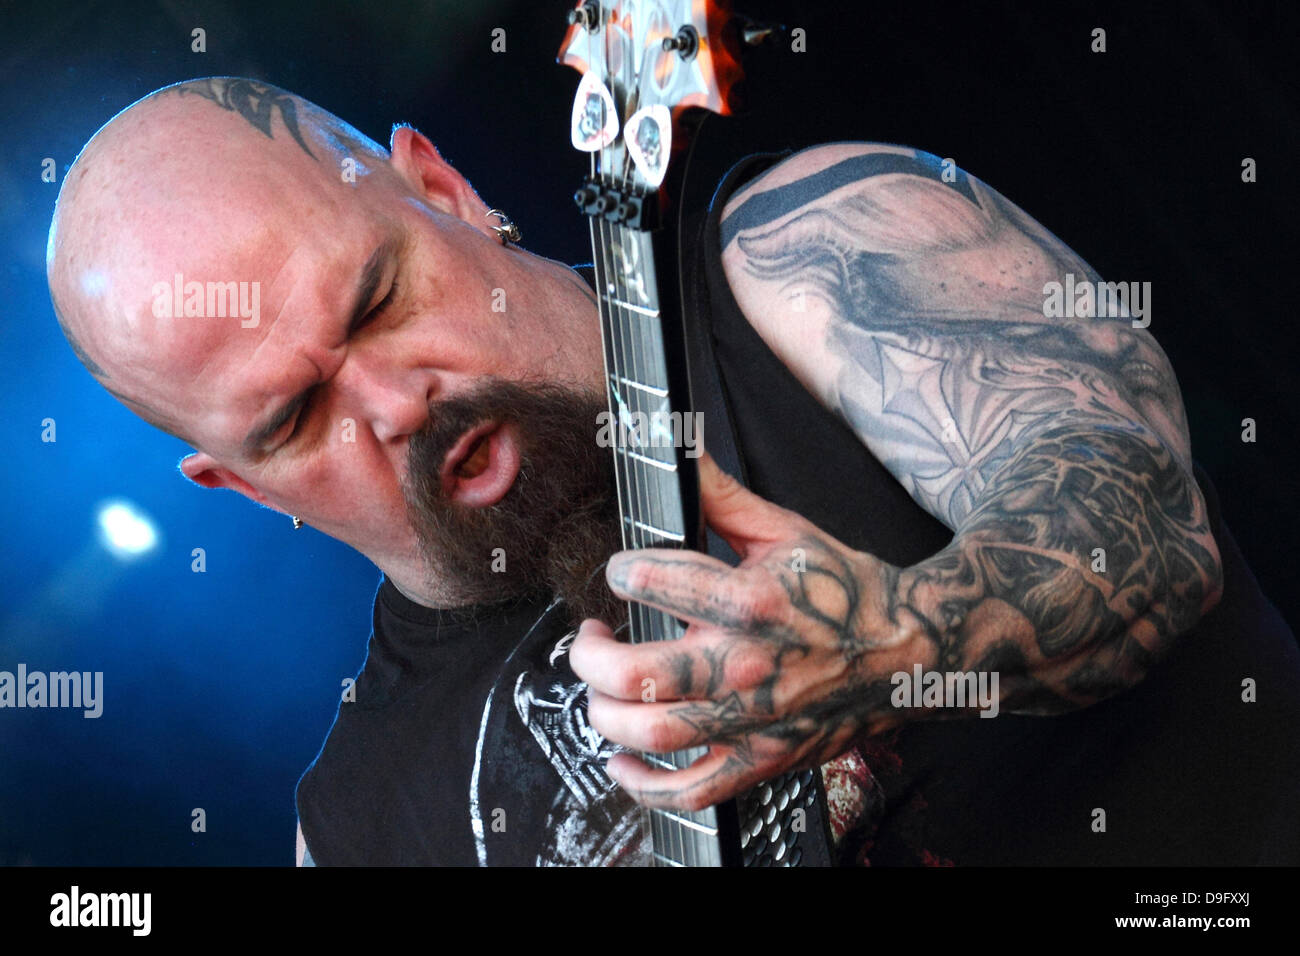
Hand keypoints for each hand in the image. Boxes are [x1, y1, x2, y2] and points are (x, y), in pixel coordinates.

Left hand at [569, 452, 919, 811]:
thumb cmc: (845, 590)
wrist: (910, 651)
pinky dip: (646, 785)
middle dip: (589, 654)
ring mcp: (752, 718)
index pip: (649, 580)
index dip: (620, 572)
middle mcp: (746, 664)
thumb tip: (682, 448)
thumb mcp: (784, 530)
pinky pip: (692, 789)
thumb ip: (721, 495)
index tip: (620, 573)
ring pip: (651, 731)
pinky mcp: (761, 757)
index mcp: (750, 599)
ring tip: (601, 691)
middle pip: (633, 672)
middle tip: (590, 638)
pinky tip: (623, 763)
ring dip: (605, 713)